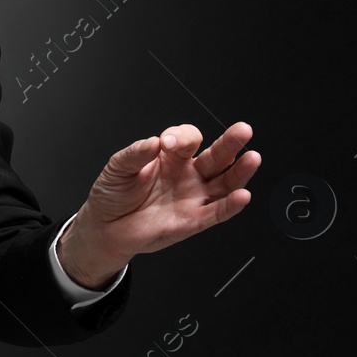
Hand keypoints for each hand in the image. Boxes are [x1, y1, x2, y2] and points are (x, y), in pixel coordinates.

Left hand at [58, 122, 259, 288]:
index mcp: (171, 158)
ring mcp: (192, 197)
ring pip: (224, 183)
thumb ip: (135, 153)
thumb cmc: (113, 194)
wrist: (104, 226)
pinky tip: (242, 195)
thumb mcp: (118, 167)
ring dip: (239, 171)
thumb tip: (153, 142)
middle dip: (230, 143)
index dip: (182, 136)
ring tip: (252, 158)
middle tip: (243, 130)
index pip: (188, 139)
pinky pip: (215, 212)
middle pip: (216, 156)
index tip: (168, 142)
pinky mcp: (191, 221)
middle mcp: (187, 175)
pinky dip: (230, 206)